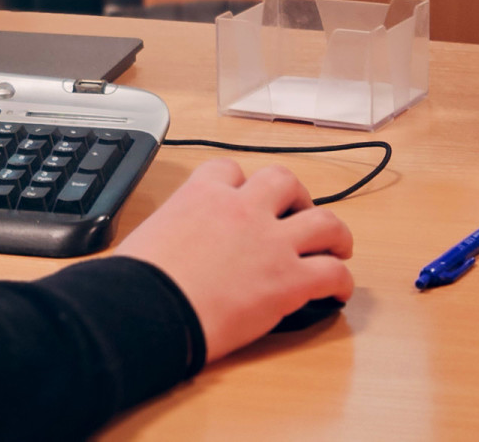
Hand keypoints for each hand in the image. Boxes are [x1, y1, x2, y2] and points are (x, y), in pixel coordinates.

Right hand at [117, 159, 353, 362]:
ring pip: (324, 220)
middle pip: (283, 181)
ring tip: (337, 246)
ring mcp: (270, 242)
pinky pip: (333, 273)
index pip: (230, 171)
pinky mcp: (289, 280)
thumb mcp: (148, 234)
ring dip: (334, 233)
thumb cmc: (138, 277)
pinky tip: (337, 292)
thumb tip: (163, 251)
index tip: (243, 197)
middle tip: (297, 214)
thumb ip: (170, 231)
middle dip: (296, 196)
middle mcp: (241, 209)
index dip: (241, 184)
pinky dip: (341, 282)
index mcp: (201, 194)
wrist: (147, 308)